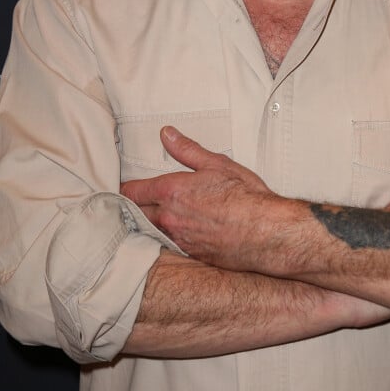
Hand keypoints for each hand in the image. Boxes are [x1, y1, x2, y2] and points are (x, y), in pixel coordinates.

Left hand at [120, 126, 280, 268]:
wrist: (267, 233)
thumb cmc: (246, 197)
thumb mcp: (217, 164)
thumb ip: (187, 150)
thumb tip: (167, 134)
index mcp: (171, 191)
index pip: (132, 192)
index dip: (125, 189)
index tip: (123, 187)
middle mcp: (169, 218)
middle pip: (135, 214)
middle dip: (133, 207)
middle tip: (133, 202)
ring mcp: (178, 240)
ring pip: (151, 231)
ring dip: (149, 223)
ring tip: (153, 216)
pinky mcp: (191, 256)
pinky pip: (170, 245)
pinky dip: (169, 238)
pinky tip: (178, 233)